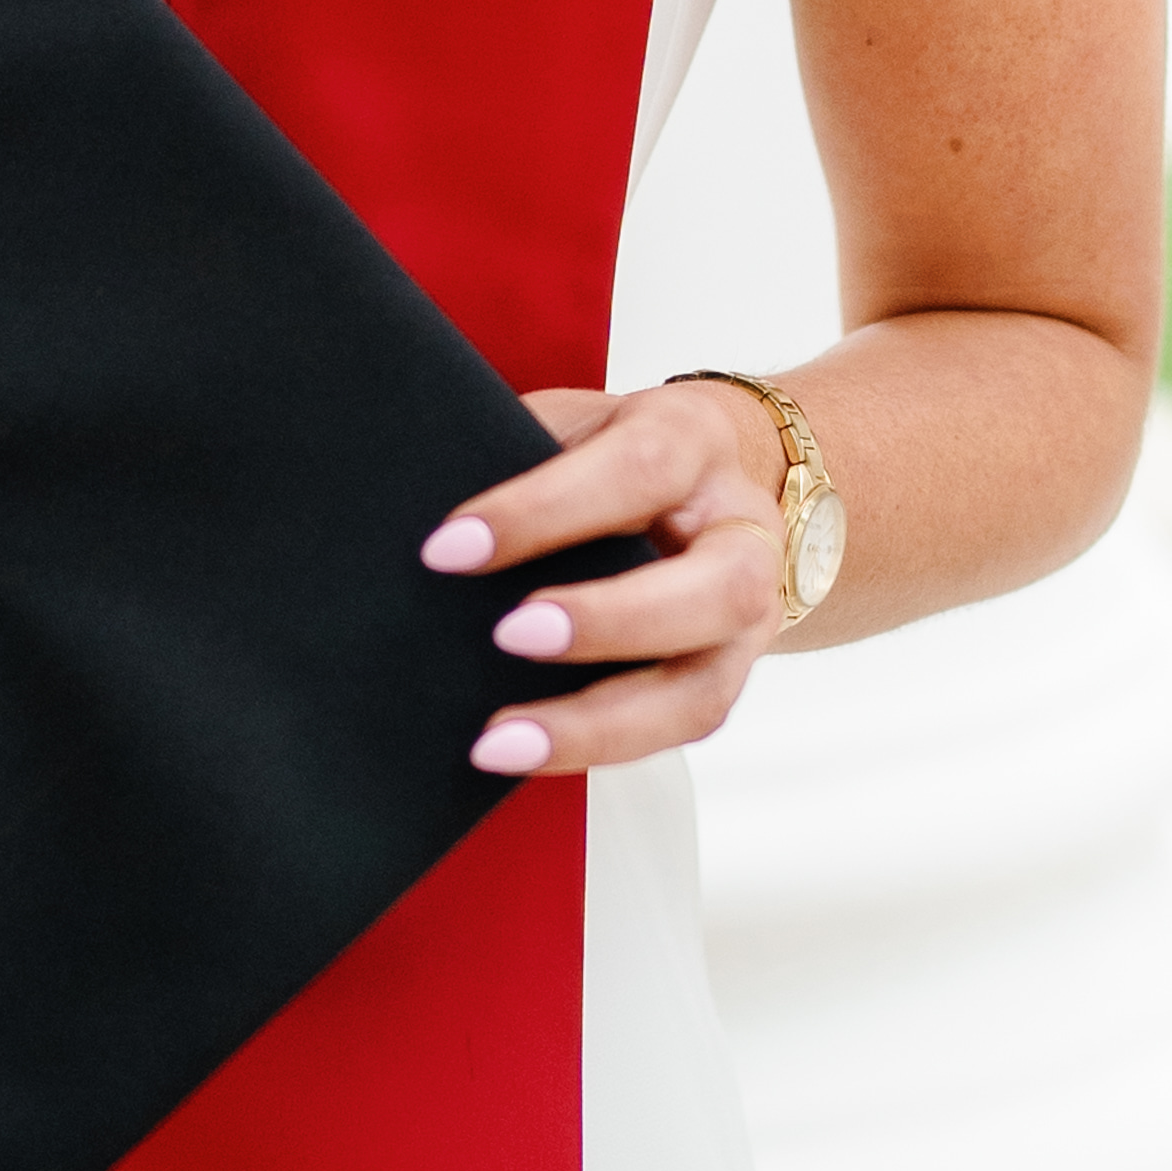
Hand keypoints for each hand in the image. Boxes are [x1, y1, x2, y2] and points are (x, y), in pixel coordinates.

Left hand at [418, 379, 789, 774]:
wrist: (719, 473)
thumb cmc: (624, 447)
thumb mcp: (574, 420)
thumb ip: (519, 451)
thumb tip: (421, 506)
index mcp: (692, 440)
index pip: (636, 470)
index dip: (544, 511)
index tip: (450, 548)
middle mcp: (742, 530)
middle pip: (717, 587)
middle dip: (609, 620)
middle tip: (507, 635)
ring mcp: (750, 615)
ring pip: (703, 688)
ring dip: (599, 723)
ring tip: (501, 740)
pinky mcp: (727, 677)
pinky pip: (679, 730)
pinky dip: (599, 748)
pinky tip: (527, 751)